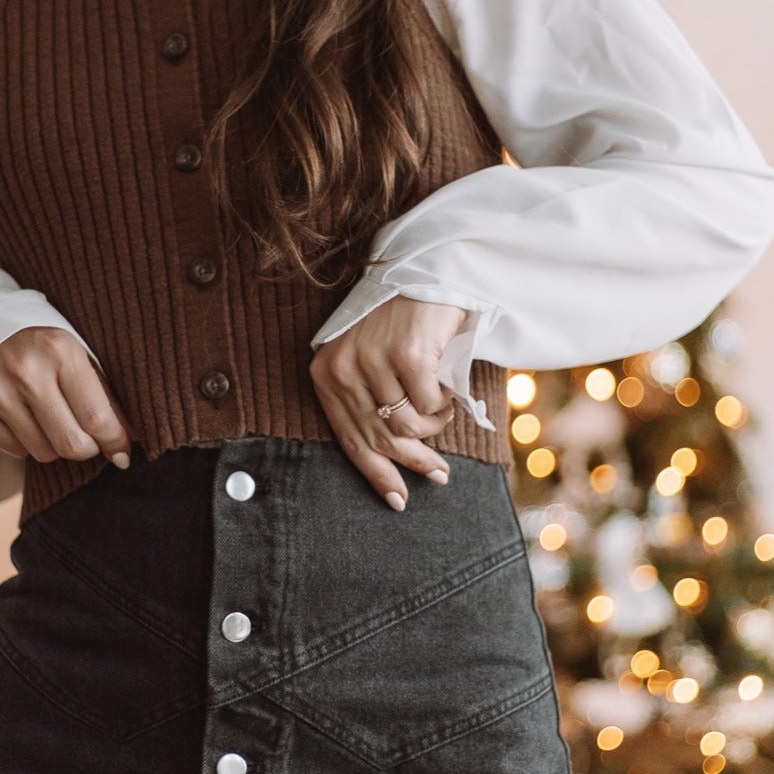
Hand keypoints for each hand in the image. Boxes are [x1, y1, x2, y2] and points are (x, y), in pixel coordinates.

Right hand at [0, 326, 132, 468]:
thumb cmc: (42, 346)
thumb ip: (104, 396)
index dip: (115, 442)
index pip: (96, 417)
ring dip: (55, 446)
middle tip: (88, 439)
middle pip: (71, 444)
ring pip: (44, 452)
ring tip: (51, 421)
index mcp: (61, 352)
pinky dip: (27, 444)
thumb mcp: (77, 355)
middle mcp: (27, 372)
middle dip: (87, 449)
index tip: (123, 454)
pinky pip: (16, 451)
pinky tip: (25, 419)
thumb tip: (129, 441)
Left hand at [308, 294, 466, 509]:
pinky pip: (429, 403)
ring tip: (443, 413)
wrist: (423, 273)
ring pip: (407, 424)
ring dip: (432, 425)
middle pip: (380, 437)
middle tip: (439, 476)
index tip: (397, 501)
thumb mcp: (368, 362)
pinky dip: (443, 403)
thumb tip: (390, 456)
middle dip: (414, 462)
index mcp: (326, 374)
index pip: (350, 438)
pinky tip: (447, 393)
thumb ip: (367, 403)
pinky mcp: (406, 355)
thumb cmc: (398, 324)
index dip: (376, 474)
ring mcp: (373, 361)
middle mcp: (343, 369)